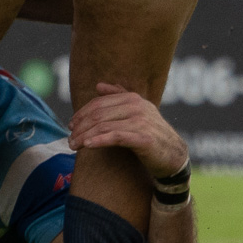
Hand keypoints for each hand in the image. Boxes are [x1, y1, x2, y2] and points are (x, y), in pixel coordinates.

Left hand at [68, 84, 188, 179]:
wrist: (173, 156)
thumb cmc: (152, 135)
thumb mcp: (136, 113)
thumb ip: (119, 97)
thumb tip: (98, 85)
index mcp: (133, 99)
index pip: (99, 103)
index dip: (82, 114)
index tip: (71, 125)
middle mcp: (137, 106)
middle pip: (99, 114)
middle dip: (80, 126)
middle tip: (69, 138)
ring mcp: (141, 121)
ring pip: (104, 126)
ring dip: (84, 136)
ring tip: (73, 145)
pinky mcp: (143, 138)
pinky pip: (115, 137)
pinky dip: (99, 140)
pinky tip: (88, 145)